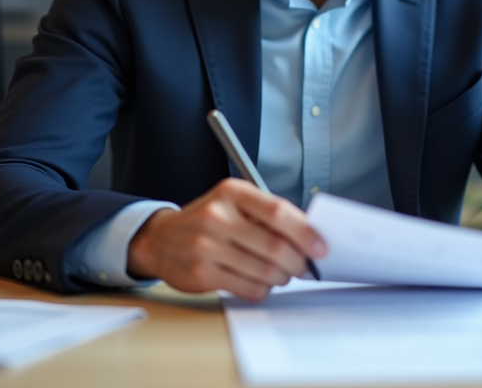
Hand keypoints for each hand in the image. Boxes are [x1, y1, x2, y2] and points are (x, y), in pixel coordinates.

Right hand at [126, 178, 326, 300]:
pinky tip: (260, 281)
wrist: (161, 239)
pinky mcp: (202, 273)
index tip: (320, 247)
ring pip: (265, 271)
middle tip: (302, 266)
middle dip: (297, 262)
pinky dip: (263, 289)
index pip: (278, 212)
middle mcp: (217, 216)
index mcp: (232, 193)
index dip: (305, 232)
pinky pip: (249, 288)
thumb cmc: (207, 221)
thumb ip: (267, 214)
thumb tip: (309, 235)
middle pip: (275, 247)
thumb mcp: (234, 203)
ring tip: (281, 274)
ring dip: (282, 277)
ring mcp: (207, 245)